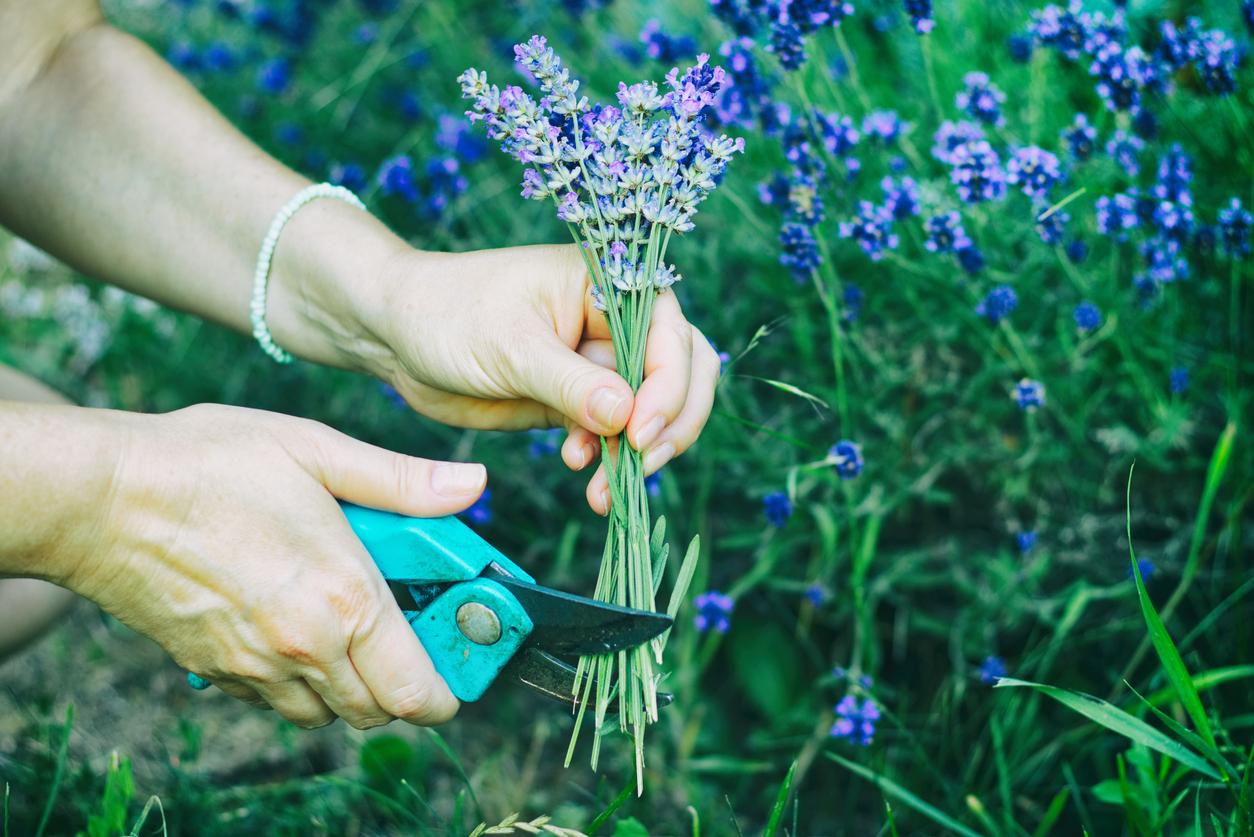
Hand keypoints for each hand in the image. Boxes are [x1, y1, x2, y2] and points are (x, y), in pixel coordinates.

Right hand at [64, 403, 487, 728]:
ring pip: (327, 712)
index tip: (460, 658)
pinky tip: (297, 624)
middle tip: (411, 629)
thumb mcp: (318, 452)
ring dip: (353, 684)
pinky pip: (276, 701)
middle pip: (379, 712)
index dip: (451, 688)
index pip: (419, 693)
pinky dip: (300, 681)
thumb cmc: (208, 465)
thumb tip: (472, 484)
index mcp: (345, 600)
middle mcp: (304, 648)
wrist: (100, 497)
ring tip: (353, 623)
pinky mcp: (215, 669)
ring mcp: (255, 667)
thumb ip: (403, 481)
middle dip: (407, 682)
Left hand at [367, 244, 721, 514]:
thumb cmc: (449, 313)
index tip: (639, 433)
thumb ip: (571, 383)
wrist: (397, 336)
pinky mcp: (578, 402)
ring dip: (636, 454)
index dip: (668, 389)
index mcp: (611, 284)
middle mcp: (617, 321)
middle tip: (640, 465)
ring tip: (600, 489)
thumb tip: (629, 417)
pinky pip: (614, 436)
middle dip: (670, 425)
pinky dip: (607, 459)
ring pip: (653, 413)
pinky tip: (576, 466)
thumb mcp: (511, 346)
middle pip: (684, 375)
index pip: (671, 338)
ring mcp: (599, 364)